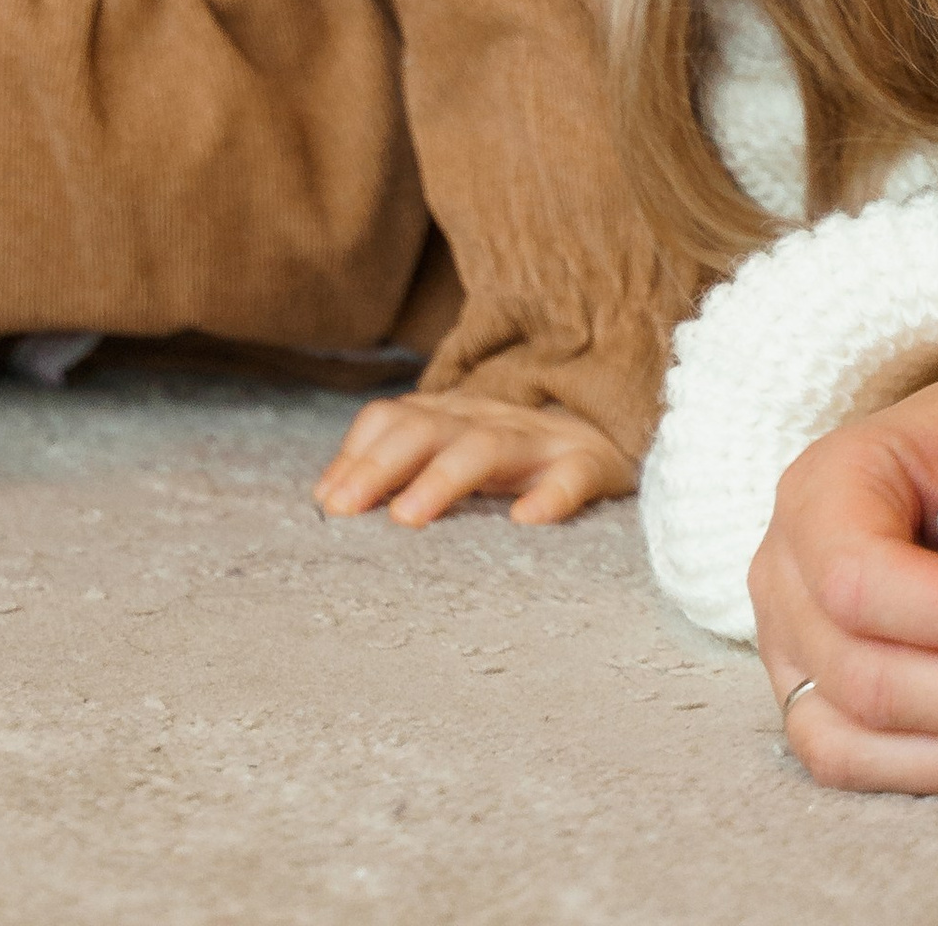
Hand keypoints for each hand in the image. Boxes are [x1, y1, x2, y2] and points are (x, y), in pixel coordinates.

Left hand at [315, 387, 633, 527]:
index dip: (355, 455)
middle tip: (344, 512)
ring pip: (486, 447)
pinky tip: (527, 521)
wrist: (611, 431)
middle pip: (425, 429)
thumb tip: (326, 497)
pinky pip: (572, 475)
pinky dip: (550, 496)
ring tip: (408, 517)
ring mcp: (538, 441)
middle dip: (378, 466)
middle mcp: (487, 420)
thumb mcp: (455, 450)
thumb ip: (398, 464)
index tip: (325, 503)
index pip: (393, 419)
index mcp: (452, 416)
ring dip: (442, 478)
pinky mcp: (590, 464)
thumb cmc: (517, 457)